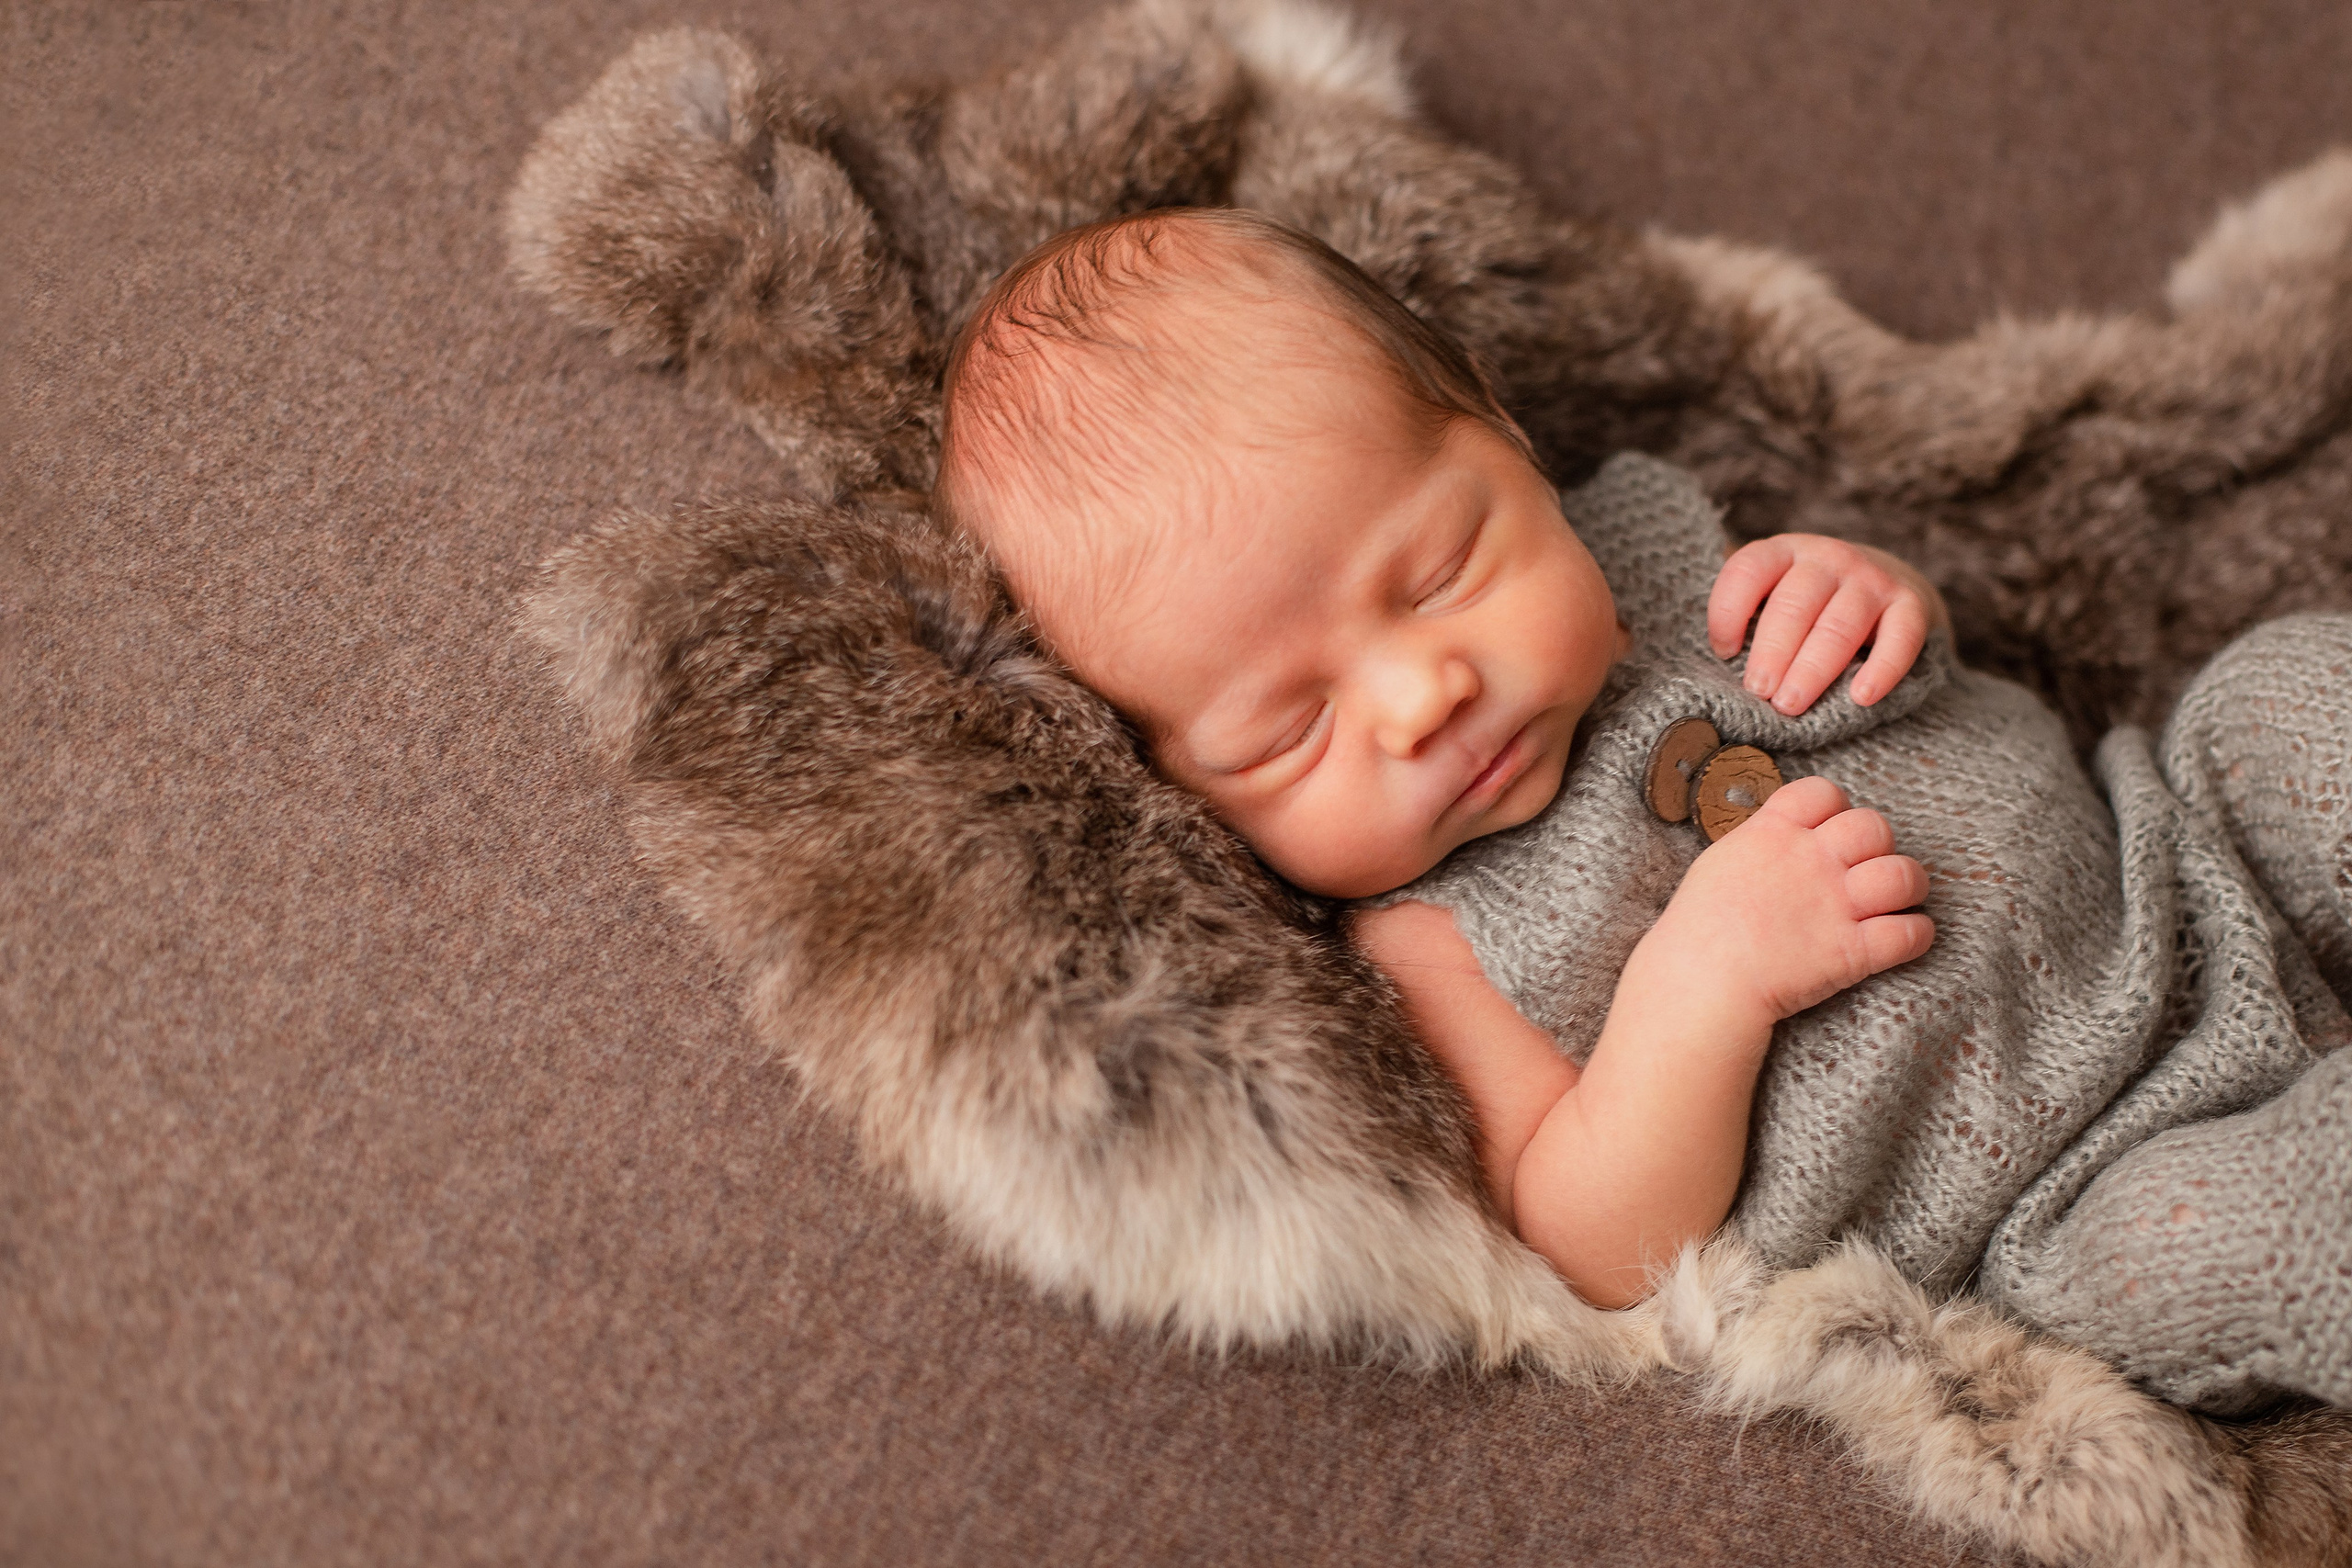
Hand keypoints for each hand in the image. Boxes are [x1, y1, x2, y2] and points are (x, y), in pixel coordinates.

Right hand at [1635, 775, 1933, 1027]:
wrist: (1700, 982)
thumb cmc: (1696, 930)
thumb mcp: (1719, 864)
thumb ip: (1759, 845)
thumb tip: (1778, 839)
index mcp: (1772, 833)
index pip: (1823, 792)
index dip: (1835, 808)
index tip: (1830, 830)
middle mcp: (1811, 860)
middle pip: (1873, 826)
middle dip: (1876, 845)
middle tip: (1863, 868)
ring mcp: (1836, 905)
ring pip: (1904, 875)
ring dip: (1907, 886)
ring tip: (1896, 900)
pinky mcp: (1854, 952)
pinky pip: (1911, 933)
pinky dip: (1917, 935)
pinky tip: (1904, 938)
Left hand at [1707, 535, 1948, 713]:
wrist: (1885, 585)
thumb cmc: (1809, 604)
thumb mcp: (1773, 593)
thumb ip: (1745, 616)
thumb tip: (1713, 664)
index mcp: (1784, 552)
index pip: (1748, 570)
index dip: (1728, 611)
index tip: (1724, 652)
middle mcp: (1828, 559)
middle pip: (1795, 605)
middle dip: (1773, 652)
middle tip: (1759, 692)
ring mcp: (1871, 580)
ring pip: (1839, 626)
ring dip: (1812, 669)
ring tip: (1790, 704)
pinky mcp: (1910, 605)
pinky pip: (1899, 638)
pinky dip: (1883, 668)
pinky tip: (1862, 697)